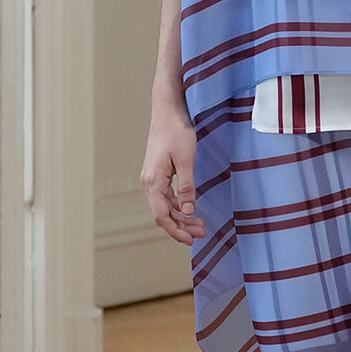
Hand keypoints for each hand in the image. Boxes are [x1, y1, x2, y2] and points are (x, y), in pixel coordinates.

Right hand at [140, 101, 204, 245]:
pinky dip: (178, 205)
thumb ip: (186, 187)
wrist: (167, 111)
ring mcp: (152, 178)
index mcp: (153, 181)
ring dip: (181, 217)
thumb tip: (187, 211)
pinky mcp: (158, 173)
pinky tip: (190, 210)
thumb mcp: (185, 159)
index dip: (175, 231)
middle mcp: (149, 182)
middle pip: (162, 213)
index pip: (161, 215)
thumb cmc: (177, 131)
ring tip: (199, 225)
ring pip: (165, 206)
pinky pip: (166, 196)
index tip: (190, 240)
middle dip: (181, 226)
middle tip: (201, 233)